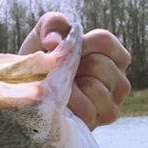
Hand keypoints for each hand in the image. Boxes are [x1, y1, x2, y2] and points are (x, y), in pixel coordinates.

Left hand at [18, 12, 130, 129]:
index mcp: (114, 55)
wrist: (28, 91)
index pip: (104, 41)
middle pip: (99, 65)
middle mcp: (120, 80)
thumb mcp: (44, 35)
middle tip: (61, 74)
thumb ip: (53, 25)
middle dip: (72, 68)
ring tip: (61, 88)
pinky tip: (62, 103)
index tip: (62, 50)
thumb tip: (55, 41)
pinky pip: (86, 109)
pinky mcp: (100, 122)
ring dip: (69, 87)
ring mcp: (113, 103)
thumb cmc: (42, 60)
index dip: (79, 45)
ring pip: (94, 87)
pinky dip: (69, 104)